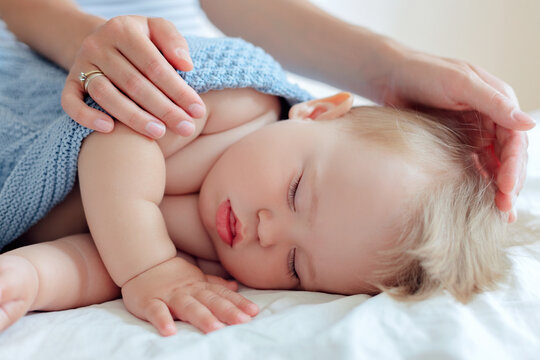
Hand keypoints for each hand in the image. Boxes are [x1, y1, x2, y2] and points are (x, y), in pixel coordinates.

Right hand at [61, 15, 205, 138]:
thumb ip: (173, 41)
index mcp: (122, 29)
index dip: (178, 90)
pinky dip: (87, 117)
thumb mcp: (157, 29)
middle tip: (185, 128)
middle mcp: (98, 45)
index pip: (155, 65)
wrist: (100, 40)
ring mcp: (80, 65)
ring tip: (159, 133)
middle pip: (134, 83)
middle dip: (163, 109)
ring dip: (133, 117)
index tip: (198, 110)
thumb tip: (186, 65)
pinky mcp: (69, 83)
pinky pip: (70, 102)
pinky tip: (109, 129)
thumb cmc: (139, 40)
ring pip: (105, 95)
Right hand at [121, 257, 258, 335]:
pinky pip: (156, 312)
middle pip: (210, 301)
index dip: (238, 303)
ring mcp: (169, 296)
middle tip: (243, 321)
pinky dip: (162, 321)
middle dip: (228, 311)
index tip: (254, 312)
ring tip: (215, 329)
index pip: (222, 295)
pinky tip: (170, 332)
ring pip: (187, 306)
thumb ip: (215, 284)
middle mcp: (188, 290)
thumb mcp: (196, 278)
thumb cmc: (173, 275)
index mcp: (200, 286)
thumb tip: (237, 287)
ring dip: (202, 317)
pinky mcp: (149, 302)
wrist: (142, 262)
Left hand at [378, 48, 534, 219]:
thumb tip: (529, 124)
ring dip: (499, 188)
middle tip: (504, 209)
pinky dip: (480, 183)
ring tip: (500, 214)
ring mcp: (473, 132)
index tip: (507, 188)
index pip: (515, 139)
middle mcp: (490, 118)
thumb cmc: (423, 72)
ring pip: (493, 164)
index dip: (514, 165)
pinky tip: (483, 203)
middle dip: (510, 182)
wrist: (389, 76)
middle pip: (508, 156)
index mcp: (498, 101)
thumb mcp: (459, 83)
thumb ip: (493, 103)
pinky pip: (473, 166)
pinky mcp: (455, 143)